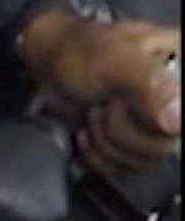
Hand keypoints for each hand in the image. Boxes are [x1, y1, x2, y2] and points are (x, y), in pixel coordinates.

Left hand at [23, 12, 181, 174]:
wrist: (50, 62)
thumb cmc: (80, 51)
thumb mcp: (115, 60)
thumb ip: (150, 86)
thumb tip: (177, 122)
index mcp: (184, 74)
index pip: (181, 121)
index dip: (154, 120)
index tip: (123, 100)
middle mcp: (177, 103)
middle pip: (164, 147)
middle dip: (119, 127)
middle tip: (104, 101)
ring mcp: (158, 126)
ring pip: (143, 161)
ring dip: (105, 140)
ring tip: (96, 110)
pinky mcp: (135, 144)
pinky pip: (124, 169)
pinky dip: (97, 154)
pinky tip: (89, 129)